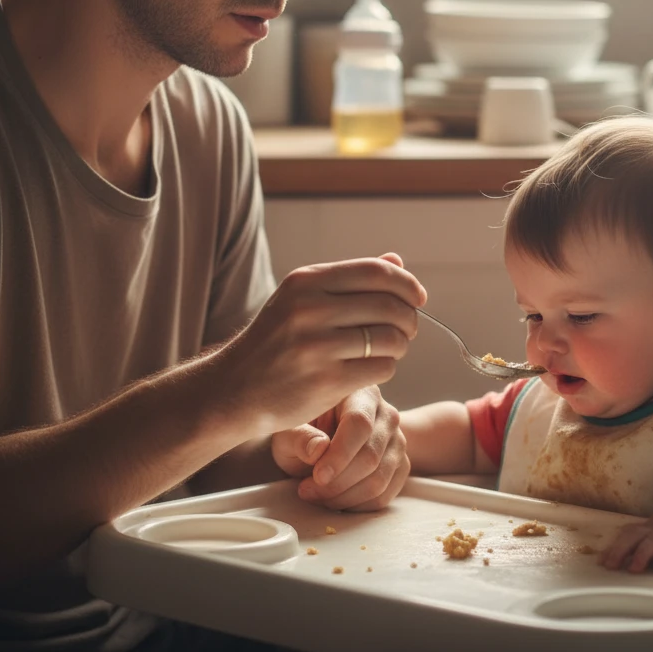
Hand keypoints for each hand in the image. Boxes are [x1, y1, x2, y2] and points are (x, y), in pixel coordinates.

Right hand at [216, 252, 423, 436]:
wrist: (234, 389)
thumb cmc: (277, 340)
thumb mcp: (302, 299)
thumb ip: (350, 279)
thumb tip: (396, 262)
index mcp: (306, 281)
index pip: (376, 272)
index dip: (407, 284)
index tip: (419, 297)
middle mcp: (310, 309)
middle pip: (389, 306)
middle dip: (409, 318)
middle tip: (407, 329)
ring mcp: (317, 347)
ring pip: (390, 338)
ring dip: (400, 345)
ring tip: (391, 348)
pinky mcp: (325, 381)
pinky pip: (381, 368)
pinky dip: (387, 367)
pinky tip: (375, 367)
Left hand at [270, 386, 409, 510]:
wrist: (323, 441)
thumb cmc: (305, 431)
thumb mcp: (290, 430)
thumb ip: (299, 437)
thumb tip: (318, 449)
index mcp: (361, 393)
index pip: (360, 423)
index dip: (340, 454)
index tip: (318, 476)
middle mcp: (387, 414)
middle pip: (370, 456)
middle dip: (336, 482)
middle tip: (306, 489)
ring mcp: (397, 441)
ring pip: (378, 480)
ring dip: (343, 497)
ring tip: (317, 494)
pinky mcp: (400, 466)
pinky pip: (384, 496)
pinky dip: (355, 506)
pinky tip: (335, 499)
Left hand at [599, 499, 652, 573]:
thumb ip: (646, 538)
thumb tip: (622, 554)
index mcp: (652, 525)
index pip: (629, 533)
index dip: (615, 546)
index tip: (602, 561)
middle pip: (637, 534)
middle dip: (621, 549)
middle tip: (610, 565)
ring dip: (643, 553)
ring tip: (634, 569)